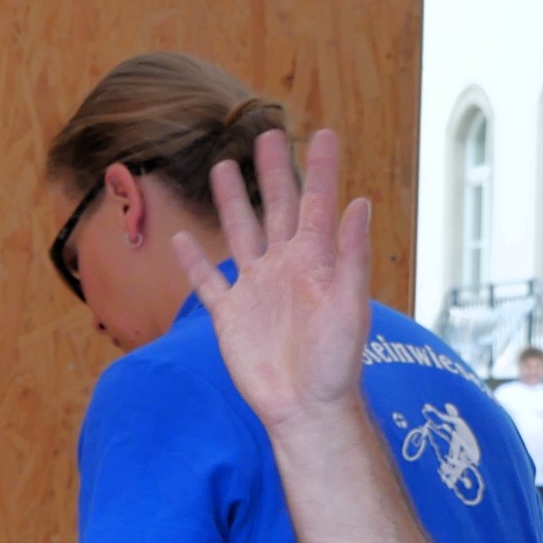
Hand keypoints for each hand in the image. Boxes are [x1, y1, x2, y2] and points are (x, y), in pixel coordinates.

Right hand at [173, 129, 375, 430]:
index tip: (324, 133)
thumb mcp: (349, 305)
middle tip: (269, 134)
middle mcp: (284, 267)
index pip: (318, 203)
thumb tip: (360, 203)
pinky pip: (207, 282)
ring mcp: (255, 290)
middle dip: (274, 171)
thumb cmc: (336, 363)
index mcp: (315, 261)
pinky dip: (194, 261)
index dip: (321, 169)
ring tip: (224, 168)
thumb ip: (352, 254)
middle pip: (277, 208)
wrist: (305, 409)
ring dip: (233, 201)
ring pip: (241, 233)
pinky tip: (182, 240)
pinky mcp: (230, 316)